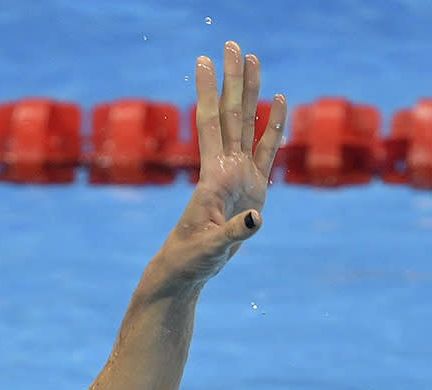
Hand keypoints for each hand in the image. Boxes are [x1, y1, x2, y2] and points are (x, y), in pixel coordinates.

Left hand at [162, 41, 286, 285]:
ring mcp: (239, 176)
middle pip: (231, 114)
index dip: (207, 92)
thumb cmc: (190, 260)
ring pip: (247, 124)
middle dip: (232, 80)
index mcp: (212, 177)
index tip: (204, 61)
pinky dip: (272, 125)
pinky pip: (265, 150)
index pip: (210, 124)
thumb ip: (235, 233)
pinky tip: (277, 100)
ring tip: (253, 59)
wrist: (187, 270)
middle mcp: (225, 168)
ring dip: (250, 92)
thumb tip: (257, 218)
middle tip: (232, 44)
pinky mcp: (252, 188)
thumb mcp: (210, 249)